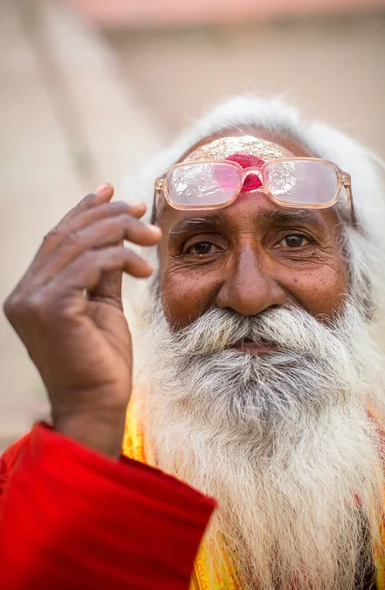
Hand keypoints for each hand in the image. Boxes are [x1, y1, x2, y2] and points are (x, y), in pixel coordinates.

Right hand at [3, 184, 160, 456]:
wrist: (98, 406)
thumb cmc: (103, 361)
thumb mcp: (104, 306)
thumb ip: (104, 271)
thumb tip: (117, 235)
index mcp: (33, 292)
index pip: (58, 239)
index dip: (83, 210)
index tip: (110, 189)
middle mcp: (24, 292)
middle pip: (67, 235)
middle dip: (108, 215)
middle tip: (142, 209)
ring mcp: (31, 300)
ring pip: (78, 244)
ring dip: (120, 232)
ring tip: (151, 236)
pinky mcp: (49, 308)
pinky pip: (88, 265)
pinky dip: (120, 258)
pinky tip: (144, 268)